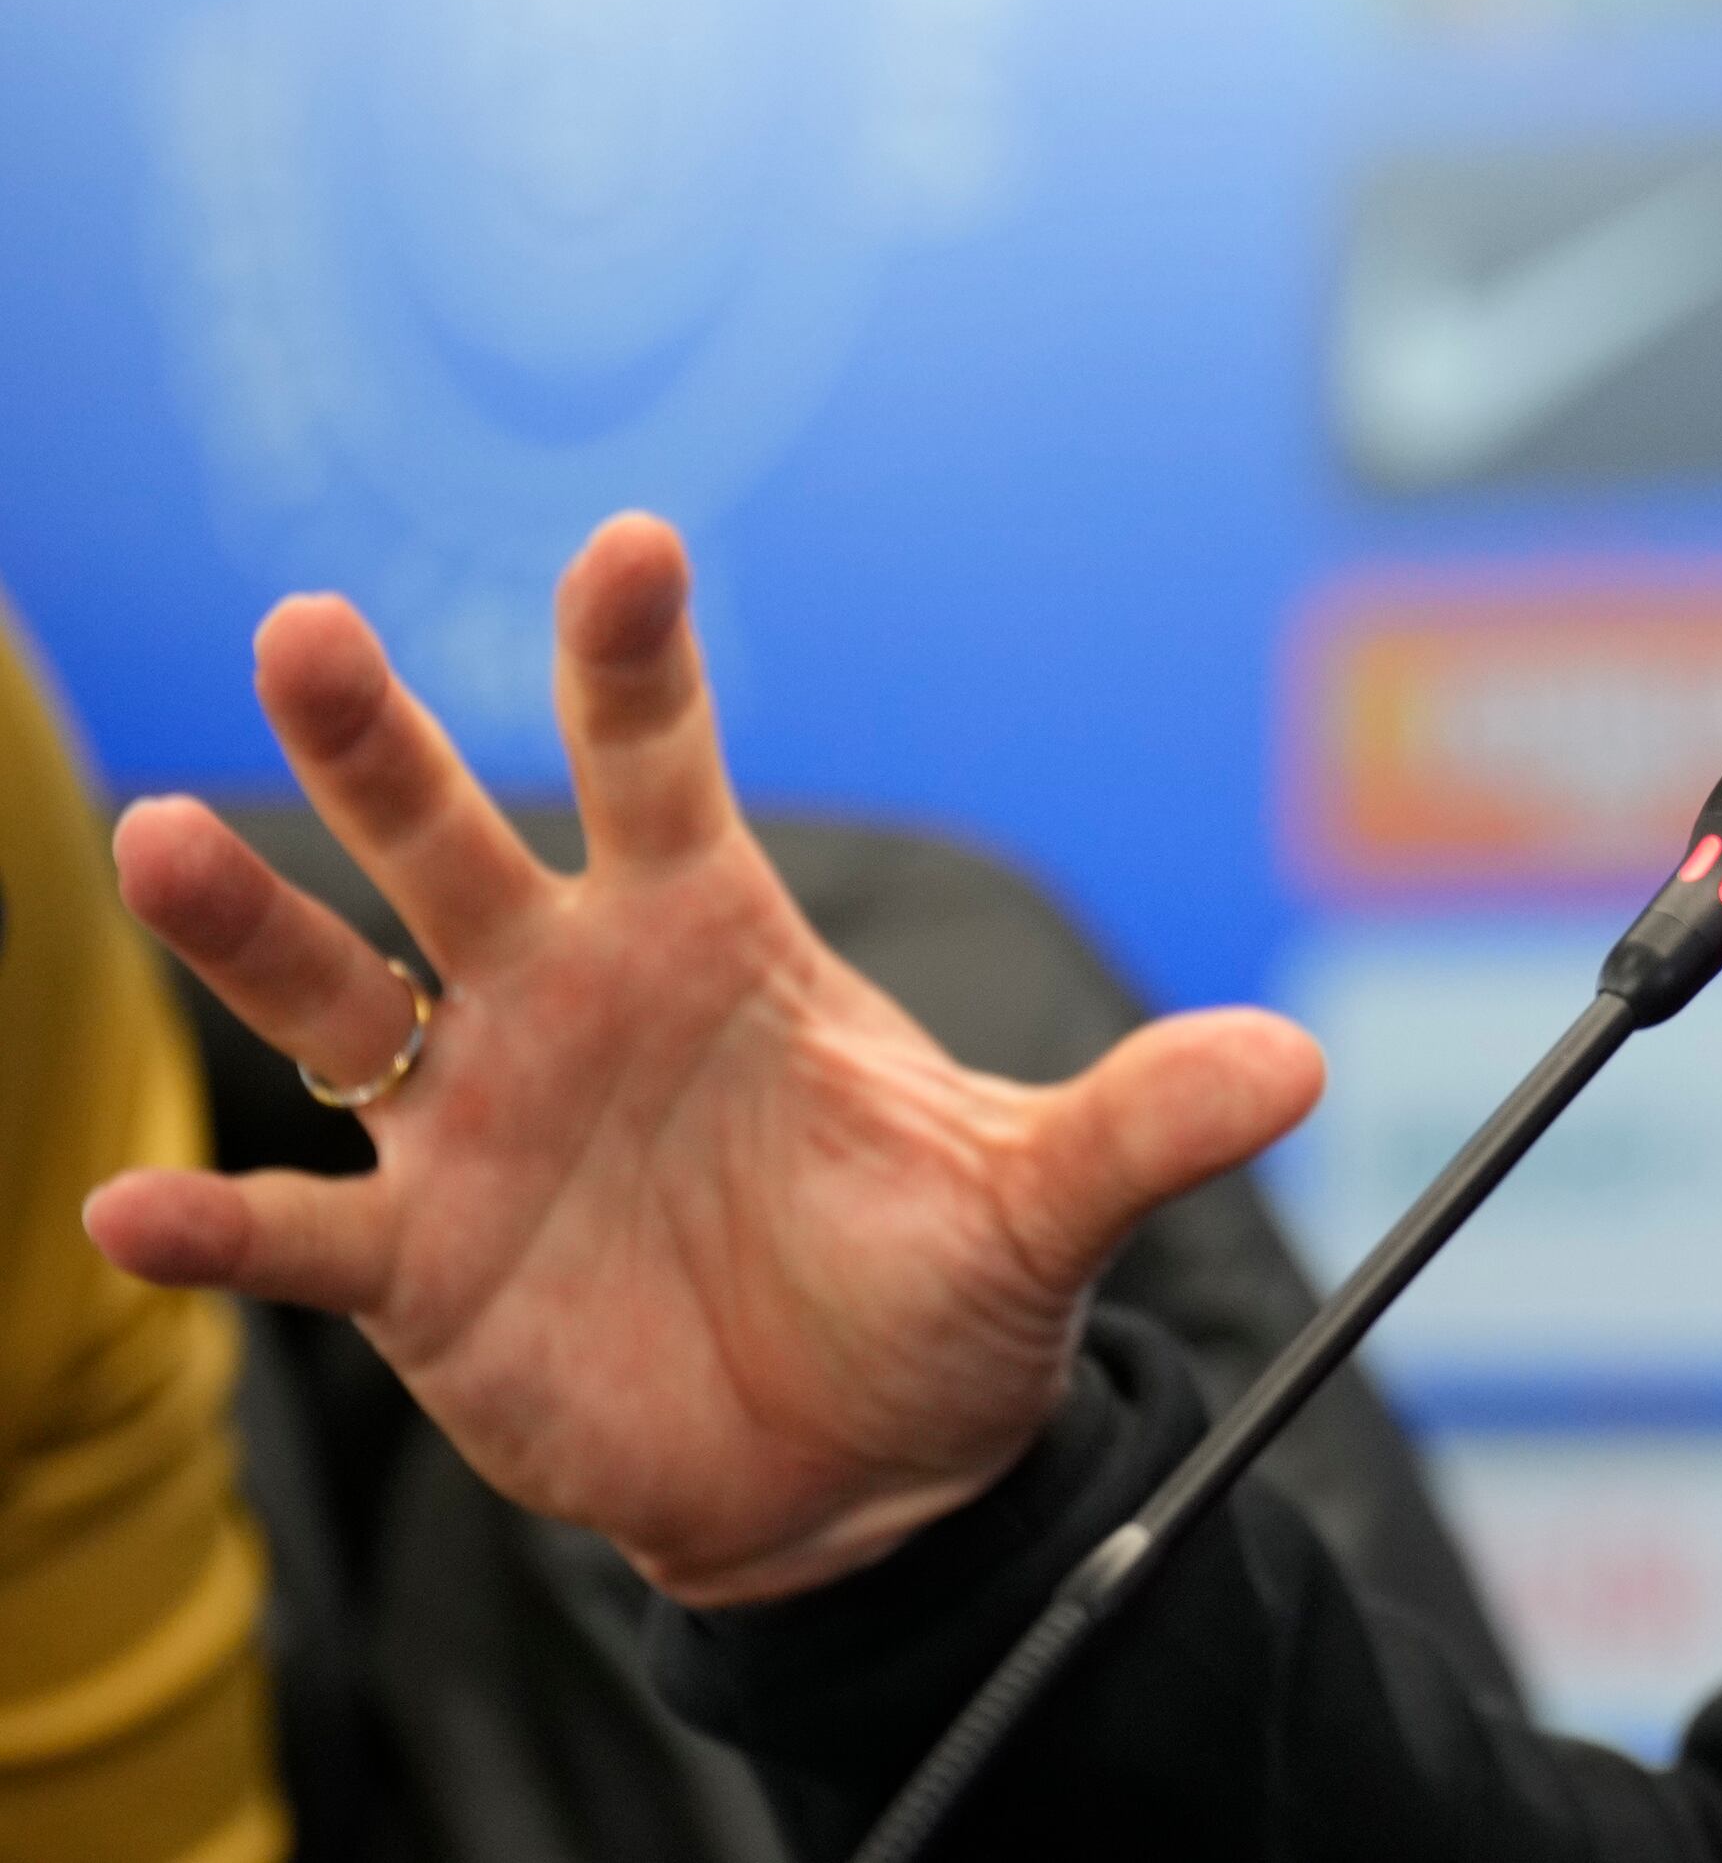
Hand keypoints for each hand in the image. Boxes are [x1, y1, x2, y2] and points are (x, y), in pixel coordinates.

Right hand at [80, 515, 1320, 1605]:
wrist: (856, 1468)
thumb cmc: (932, 1293)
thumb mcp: (1044, 1207)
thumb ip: (1145, 1125)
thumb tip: (1299, 1064)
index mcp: (716, 945)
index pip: (667, 769)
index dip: (641, 660)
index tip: (632, 545)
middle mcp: (571, 1001)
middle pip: (459, 844)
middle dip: (378, 739)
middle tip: (309, 625)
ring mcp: (476, 1126)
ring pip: (335, 997)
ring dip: (244, 924)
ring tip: (154, 832)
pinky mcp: (416, 1272)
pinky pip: (295, 1240)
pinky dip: (210, 1231)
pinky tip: (130, 1218)